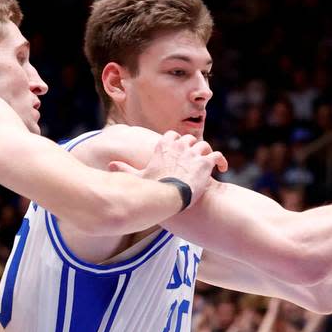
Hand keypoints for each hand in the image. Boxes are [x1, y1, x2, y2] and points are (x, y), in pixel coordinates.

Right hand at [110, 131, 226, 208]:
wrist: (169, 195)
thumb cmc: (152, 187)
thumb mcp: (137, 177)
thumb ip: (125, 169)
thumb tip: (110, 165)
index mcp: (164, 146)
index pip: (172, 135)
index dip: (176, 141)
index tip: (177, 148)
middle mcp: (180, 146)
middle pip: (190, 139)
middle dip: (192, 147)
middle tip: (193, 158)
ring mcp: (194, 153)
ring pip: (204, 146)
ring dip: (205, 153)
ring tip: (206, 163)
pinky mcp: (206, 163)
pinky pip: (218, 156)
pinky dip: (220, 162)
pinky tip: (222, 169)